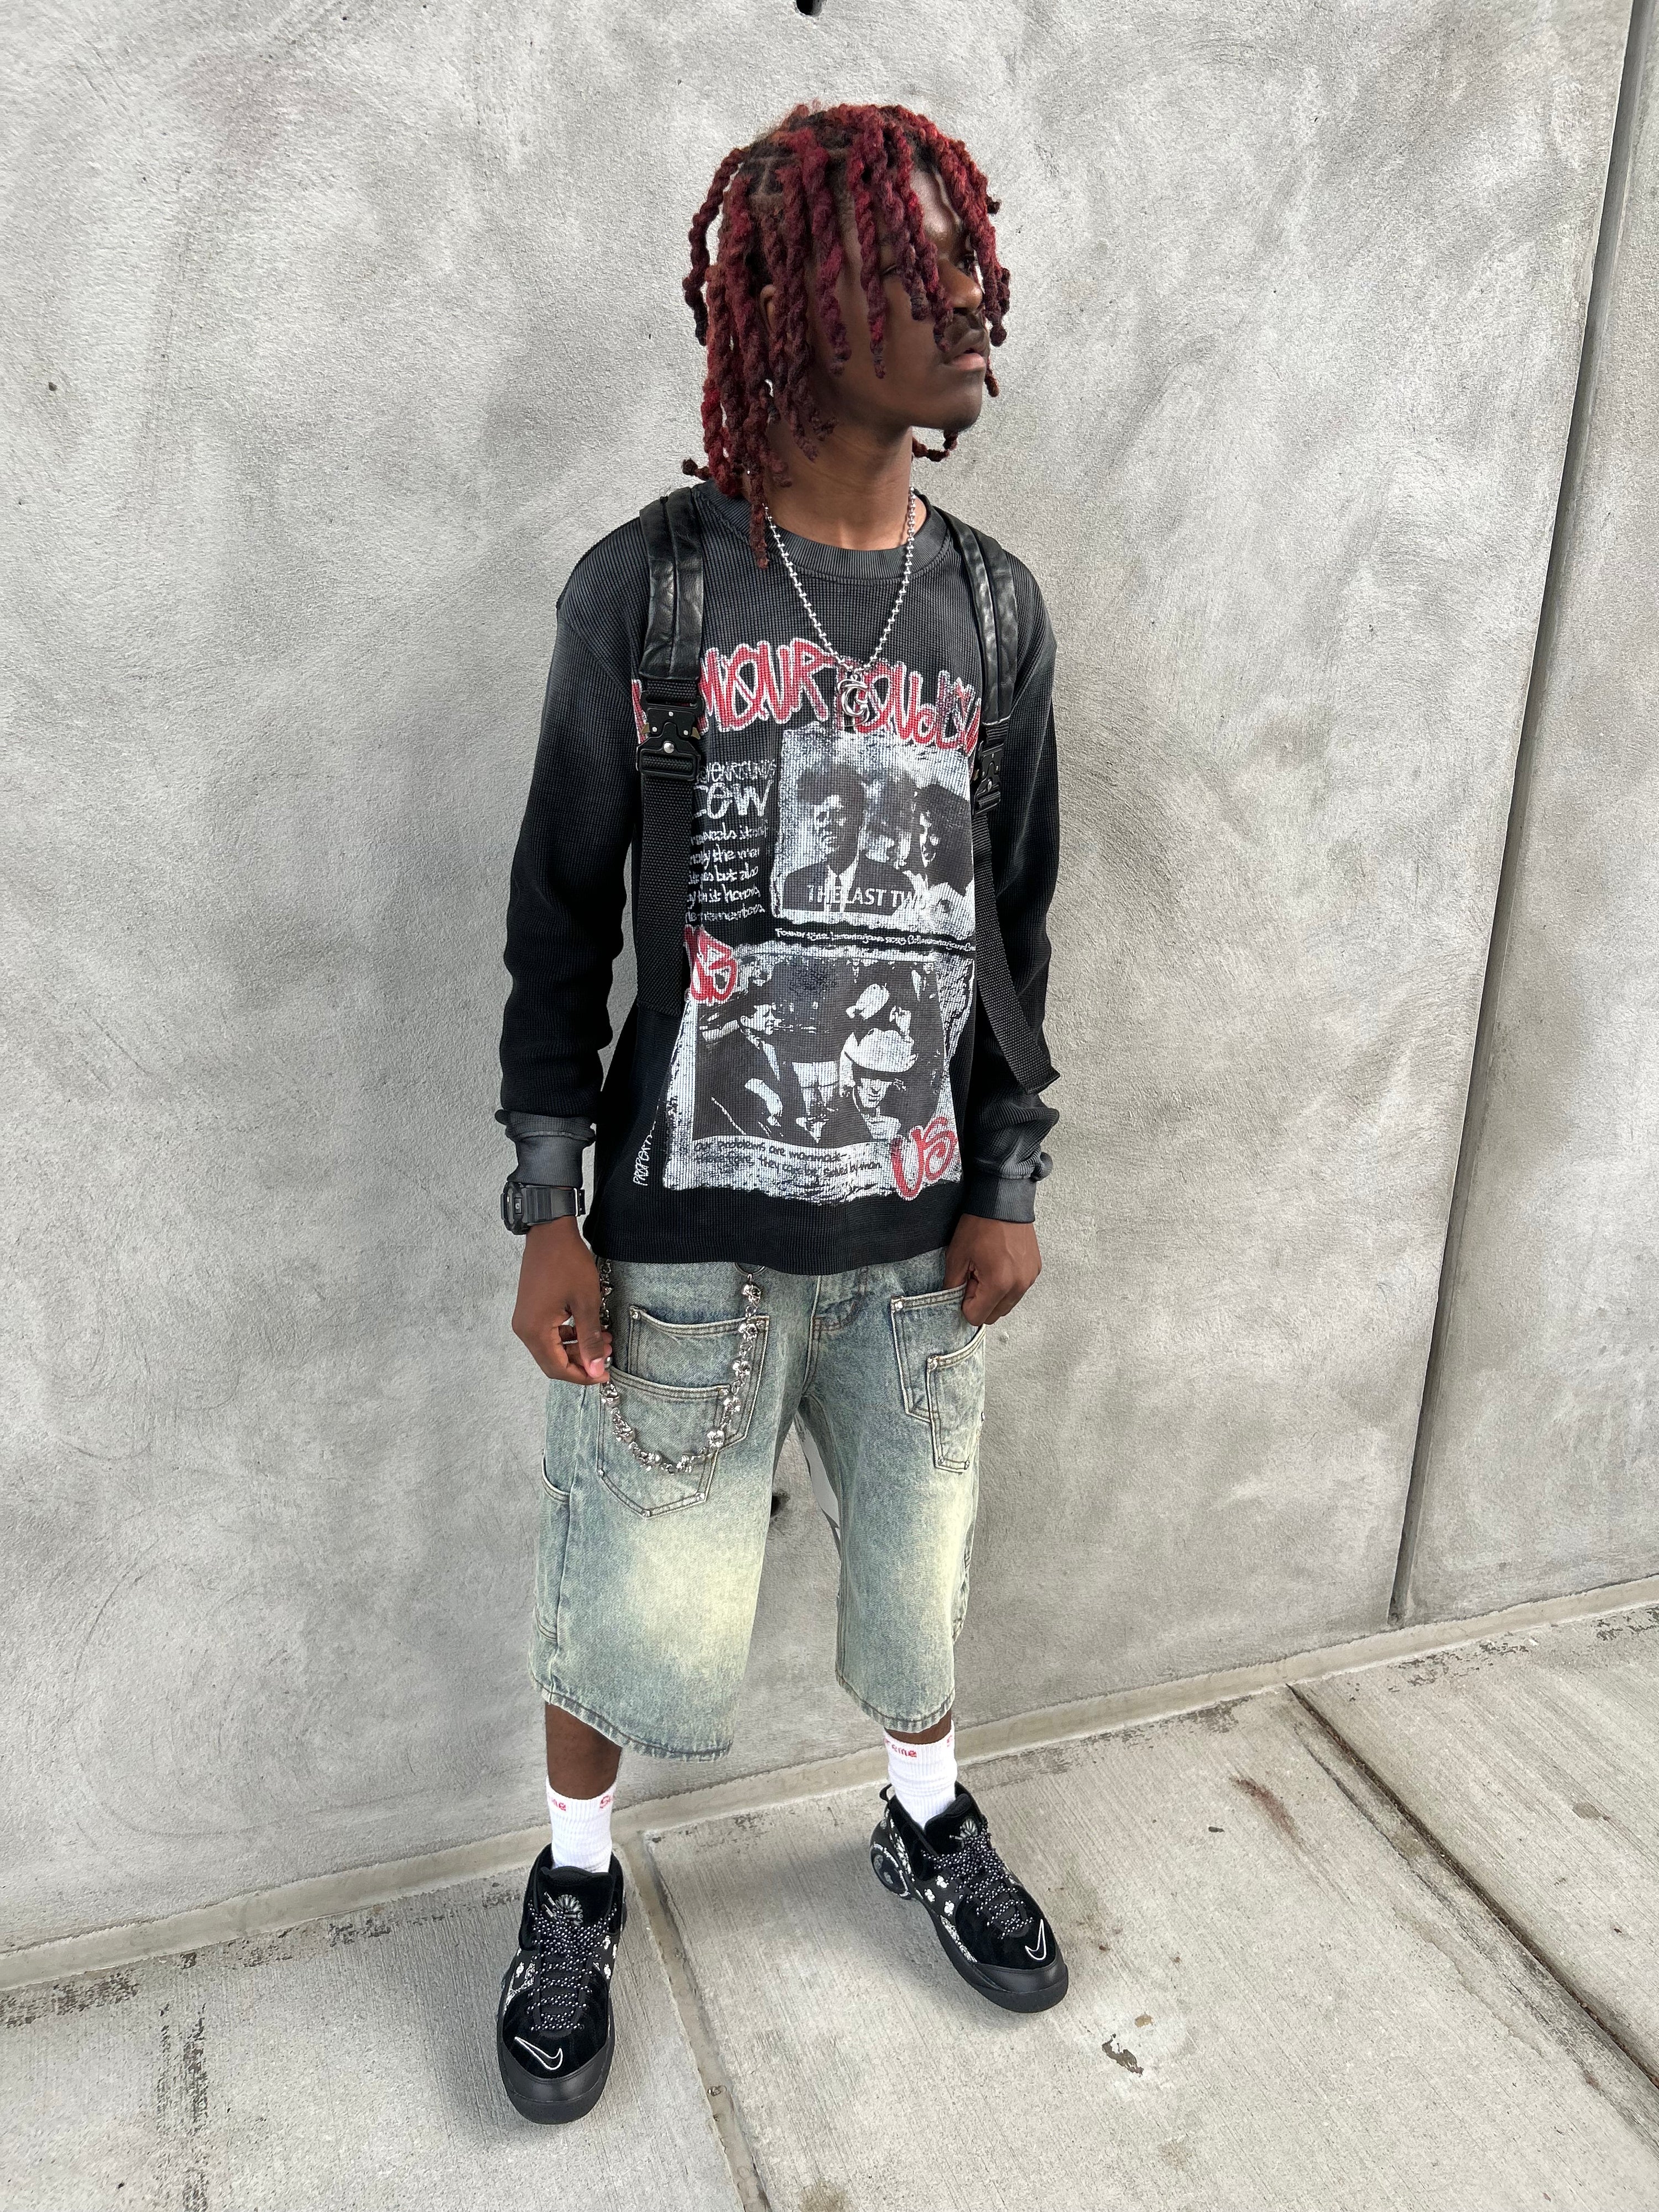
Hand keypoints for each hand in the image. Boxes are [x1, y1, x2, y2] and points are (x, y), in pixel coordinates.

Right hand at [512, 1217, 612, 1383]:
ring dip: (577, 1347)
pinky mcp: (531, 1310)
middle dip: (581, 1361)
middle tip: (607, 1353)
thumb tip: (594, 1368)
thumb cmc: (567, 1262)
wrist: (550, 1232)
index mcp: (534, 1330)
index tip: (604, 1373)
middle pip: (553, 1361)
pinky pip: (549, 1333)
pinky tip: (588, 1327)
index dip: (582, 1375)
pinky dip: (568, 1335)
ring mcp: (525, 1319)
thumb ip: (590, 1339)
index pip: (557, 1368)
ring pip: (552, 1348)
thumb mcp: (586, 1302)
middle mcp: (524, 1329)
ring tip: (603, 1338)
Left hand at [944, 1215, 1041, 1326]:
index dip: (965, 1304)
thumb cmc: (980, 1224)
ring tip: (987, 1269)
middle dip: (980, 1301)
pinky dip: (1007, 1285)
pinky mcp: (1034, 1270)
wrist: (1003, 1201)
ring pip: (1007, 1305)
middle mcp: (1019, 1285)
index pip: (977, 1317)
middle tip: (974, 1276)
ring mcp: (1029, 1278)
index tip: (964, 1285)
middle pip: (994, 1315)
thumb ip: (953, 1285)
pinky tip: (999, 1264)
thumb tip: (955, 1300)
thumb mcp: (957, 1255)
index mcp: (999, 1284)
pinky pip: (1018, 1290)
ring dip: (994, 1295)